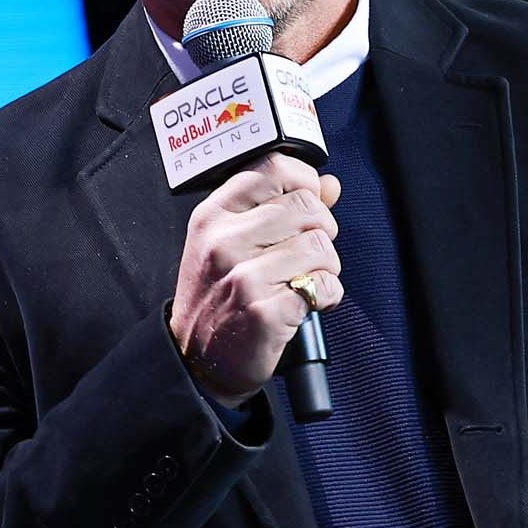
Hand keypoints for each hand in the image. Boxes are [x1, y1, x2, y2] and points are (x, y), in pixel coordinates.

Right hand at [169, 153, 343, 406]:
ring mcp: (243, 277)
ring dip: (326, 266)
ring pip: (321, 246)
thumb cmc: (218, 296)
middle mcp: (223, 241)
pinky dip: (328, 295)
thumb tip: (330, 185)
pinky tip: (308, 302)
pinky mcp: (265, 312)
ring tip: (304, 280)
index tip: (306, 203)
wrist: (197, 360)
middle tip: (307, 253)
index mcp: (214, 215)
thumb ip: (280, 206)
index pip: (273, 168)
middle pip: (307, 207)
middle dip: (322, 230)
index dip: (304, 182)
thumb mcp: (233, 242)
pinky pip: (325, 286)